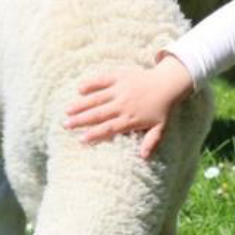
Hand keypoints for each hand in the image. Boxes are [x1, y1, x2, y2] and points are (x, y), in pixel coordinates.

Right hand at [63, 54, 193, 158]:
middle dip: (81, 120)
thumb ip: (151, 142)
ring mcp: (120, 90)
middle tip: (65, 125)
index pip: (109, 128)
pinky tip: (80, 89)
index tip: (81, 139)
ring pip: (97, 98)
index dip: (94, 134)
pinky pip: (103, 79)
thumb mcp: (160, 128)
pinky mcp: (120, 76)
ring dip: (81, 104)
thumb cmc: (163, 108)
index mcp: (130, 119)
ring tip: (67, 110)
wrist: (169, 83)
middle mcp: (123, 105)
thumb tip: (143, 158)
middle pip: (98, 114)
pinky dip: (91, 83)